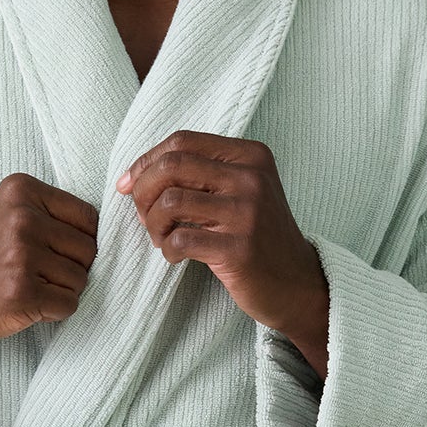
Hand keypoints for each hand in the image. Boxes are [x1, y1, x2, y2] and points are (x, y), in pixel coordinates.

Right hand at [0, 173, 98, 361]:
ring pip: (81, 279)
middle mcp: (22, 218)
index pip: (88, 217)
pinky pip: (69, 304)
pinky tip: (30, 304)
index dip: (80, 241)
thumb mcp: (11, 213)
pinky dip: (55, 311)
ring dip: (63, 291)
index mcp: (22, 190)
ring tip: (32, 286)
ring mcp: (21, 255)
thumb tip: (113, 231)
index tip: (53, 251)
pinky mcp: (22, 291)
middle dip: (72, 268)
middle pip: (89, 249)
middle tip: (40, 274)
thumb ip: (53, 213)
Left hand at [116, 131, 329, 378]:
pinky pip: (179, 240)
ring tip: (163, 238)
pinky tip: (176, 257)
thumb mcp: (240, 192)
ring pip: (170, 202)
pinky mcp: (239, 249)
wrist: (297, 284)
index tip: (129, 186)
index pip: (181, 142)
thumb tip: (133, 177)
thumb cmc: (256, 237)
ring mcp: (247, 213)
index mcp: (250, 155)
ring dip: (153, 225)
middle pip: (172, 166)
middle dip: (143, 191)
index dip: (146, 162)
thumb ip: (198, 176)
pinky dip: (167, 250)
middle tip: (143, 216)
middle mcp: (251, 178)